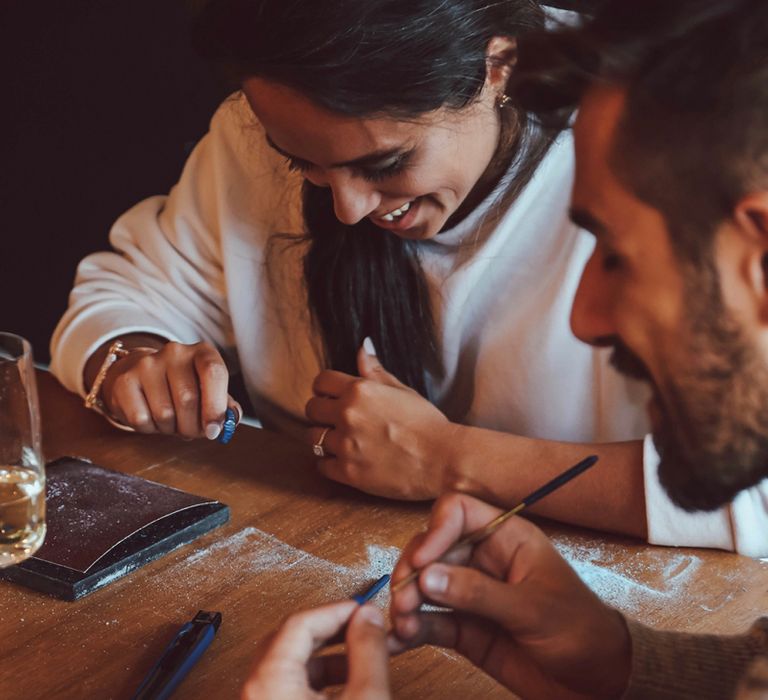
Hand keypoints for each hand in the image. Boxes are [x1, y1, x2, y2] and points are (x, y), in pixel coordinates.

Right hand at [99, 340, 240, 437]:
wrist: (140, 374)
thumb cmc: (182, 387)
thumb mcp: (207, 390)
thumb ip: (224, 405)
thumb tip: (231, 419)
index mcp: (202, 352)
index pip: (214, 373)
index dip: (215, 406)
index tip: (214, 430)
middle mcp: (175, 352)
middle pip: (188, 399)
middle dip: (193, 427)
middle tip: (192, 431)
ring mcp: (147, 364)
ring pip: (164, 414)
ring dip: (171, 428)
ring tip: (172, 421)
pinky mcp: (125, 380)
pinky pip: (141, 419)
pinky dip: (150, 429)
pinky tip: (152, 418)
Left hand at [242, 601, 390, 699]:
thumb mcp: (364, 699)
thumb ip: (368, 652)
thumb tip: (369, 618)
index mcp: (269, 681)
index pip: (300, 622)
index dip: (336, 610)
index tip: (362, 609)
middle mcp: (256, 692)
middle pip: (291, 639)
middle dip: (331, 629)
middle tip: (361, 626)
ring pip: (291, 665)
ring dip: (327, 654)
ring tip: (361, 655)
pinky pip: (289, 687)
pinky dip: (318, 678)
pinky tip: (346, 683)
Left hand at [304, 339, 454, 498]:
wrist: (443, 460)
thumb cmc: (427, 423)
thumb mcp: (403, 390)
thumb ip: (375, 372)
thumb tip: (361, 347)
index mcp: (360, 390)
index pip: (321, 381)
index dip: (325, 389)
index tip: (332, 397)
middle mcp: (348, 415)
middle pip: (311, 409)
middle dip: (322, 414)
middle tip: (337, 421)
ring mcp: (346, 445)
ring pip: (313, 438)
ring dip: (324, 439)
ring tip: (344, 442)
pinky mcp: (348, 472)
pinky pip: (321, 465)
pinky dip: (331, 463)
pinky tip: (348, 460)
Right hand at [390, 494, 631, 699]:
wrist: (599, 684)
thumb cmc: (579, 631)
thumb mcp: (532, 608)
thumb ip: (478, 593)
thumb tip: (426, 576)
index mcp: (506, 538)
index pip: (458, 513)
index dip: (435, 531)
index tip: (421, 561)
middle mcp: (483, 560)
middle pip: (432, 549)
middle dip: (412, 571)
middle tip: (403, 599)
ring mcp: (470, 595)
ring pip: (425, 586)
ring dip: (407, 601)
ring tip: (401, 625)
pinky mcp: (465, 629)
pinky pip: (430, 623)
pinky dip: (410, 631)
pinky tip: (397, 642)